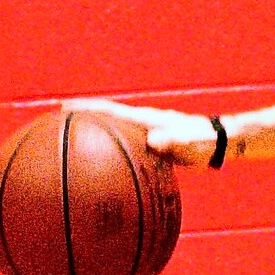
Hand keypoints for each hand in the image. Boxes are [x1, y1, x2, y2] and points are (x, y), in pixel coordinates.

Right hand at [65, 99, 222, 164]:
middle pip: (106, 118)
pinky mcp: (151, 144)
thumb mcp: (189, 144)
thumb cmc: (203, 143)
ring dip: (95, 133)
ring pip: (114, 131)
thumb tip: (154, 141)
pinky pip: (125, 146)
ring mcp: (146, 133)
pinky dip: (112, 150)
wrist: (217, 142)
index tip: (63, 108)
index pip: (110, 111)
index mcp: (146, 120)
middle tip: (57, 120)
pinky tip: (104, 166)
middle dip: (82, 118)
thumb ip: (173, 142)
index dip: (87, 109)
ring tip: (72, 141)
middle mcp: (142, 123)